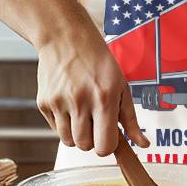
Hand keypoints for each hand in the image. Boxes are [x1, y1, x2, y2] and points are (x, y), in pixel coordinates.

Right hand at [36, 25, 147, 156]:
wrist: (66, 38)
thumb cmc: (98, 60)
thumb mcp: (121, 86)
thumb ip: (131, 119)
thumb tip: (142, 145)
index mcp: (104, 97)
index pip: (104, 146)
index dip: (107, 145)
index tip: (109, 135)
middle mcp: (80, 101)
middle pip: (85, 147)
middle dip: (92, 138)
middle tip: (95, 118)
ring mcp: (59, 103)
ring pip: (68, 142)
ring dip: (77, 133)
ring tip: (82, 110)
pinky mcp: (44, 103)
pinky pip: (55, 129)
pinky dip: (64, 123)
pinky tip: (70, 103)